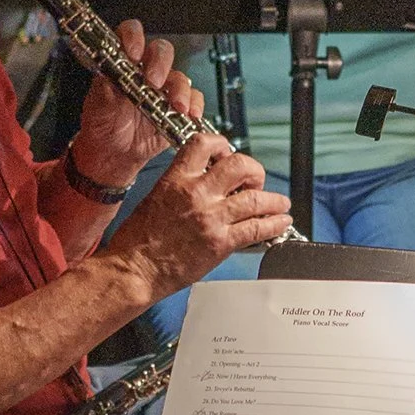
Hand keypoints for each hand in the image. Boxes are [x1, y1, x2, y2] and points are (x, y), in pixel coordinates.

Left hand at [77, 22, 195, 190]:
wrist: (114, 153)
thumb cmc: (103, 123)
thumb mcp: (97, 104)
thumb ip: (104, 86)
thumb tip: (110, 72)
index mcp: (123, 62)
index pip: (130, 34)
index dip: (134, 37)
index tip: (132, 53)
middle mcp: (146, 70)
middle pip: (161, 51)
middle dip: (161, 64)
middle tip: (154, 82)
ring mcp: (164, 88)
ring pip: (180, 76)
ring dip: (180, 90)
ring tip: (176, 106)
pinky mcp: (177, 107)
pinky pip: (194, 99)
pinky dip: (195, 106)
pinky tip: (189, 114)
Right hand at [109, 131, 293, 299]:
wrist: (133, 269)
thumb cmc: (137, 241)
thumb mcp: (155, 199)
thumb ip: (181, 188)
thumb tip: (205, 185)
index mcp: (176, 179)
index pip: (204, 145)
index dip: (223, 145)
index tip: (229, 153)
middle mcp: (196, 194)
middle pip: (239, 166)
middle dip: (255, 171)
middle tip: (256, 181)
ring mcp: (211, 218)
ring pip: (255, 199)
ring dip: (274, 200)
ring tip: (280, 204)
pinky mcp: (220, 243)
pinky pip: (256, 229)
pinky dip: (274, 225)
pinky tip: (281, 223)